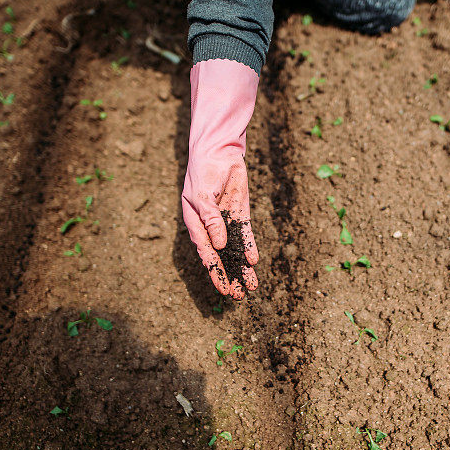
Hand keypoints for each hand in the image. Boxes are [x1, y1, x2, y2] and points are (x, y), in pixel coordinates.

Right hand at [183, 58, 259, 299]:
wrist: (218, 152)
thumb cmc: (202, 172)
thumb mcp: (201, 196)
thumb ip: (211, 220)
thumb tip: (219, 246)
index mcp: (196, 225)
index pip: (206, 254)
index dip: (215, 273)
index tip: (223, 289)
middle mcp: (211, 228)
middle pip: (221, 257)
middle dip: (229, 277)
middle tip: (238, 297)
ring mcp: (227, 222)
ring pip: (235, 250)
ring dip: (241, 268)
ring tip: (250, 288)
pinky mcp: (240, 214)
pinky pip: (245, 235)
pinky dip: (249, 247)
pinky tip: (254, 262)